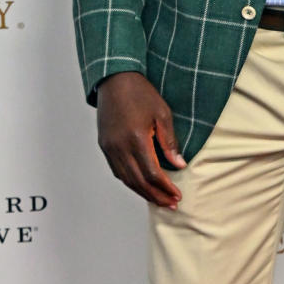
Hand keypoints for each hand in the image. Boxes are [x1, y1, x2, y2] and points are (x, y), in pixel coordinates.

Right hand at [96, 72, 185, 208]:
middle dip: (156, 196)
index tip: (177, 195)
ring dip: (143, 192)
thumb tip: (179, 165)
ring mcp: (109, 147)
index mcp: (136, 139)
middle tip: (171, 204)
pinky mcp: (104, 145)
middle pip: (138, 182)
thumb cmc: (141, 93)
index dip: (165, 187)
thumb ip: (169, 142)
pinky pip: (117, 170)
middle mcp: (119, 147)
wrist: (114, 79)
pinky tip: (141, 185)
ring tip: (159, 200)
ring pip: (126, 179)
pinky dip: (130, 181)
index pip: (152, 173)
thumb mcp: (162, 114)